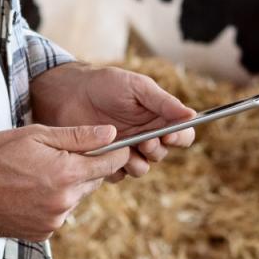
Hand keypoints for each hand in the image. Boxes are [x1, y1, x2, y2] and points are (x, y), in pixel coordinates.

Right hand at [0, 124, 128, 240]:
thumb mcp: (36, 135)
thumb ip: (79, 136)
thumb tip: (112, 133)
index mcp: (67, 174)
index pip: (110, 164)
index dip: (114, 152)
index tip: (113, 145)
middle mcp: (64, 202)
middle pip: (92, 182)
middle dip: (83, 169)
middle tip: (56, 157)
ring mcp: (52, 221)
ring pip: (74, 199)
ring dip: (65, 187)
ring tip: (35, 175)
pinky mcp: (40, 234)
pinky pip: (57, 215)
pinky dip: (50, 204)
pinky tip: (27, 193)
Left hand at [30, 63, 196, 179]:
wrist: (67, 93)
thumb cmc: (104, 84)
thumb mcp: (137, 87)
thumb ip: (163, 102)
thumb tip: (191, 115)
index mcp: (158, 117)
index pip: (183, 134)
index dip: (181, 137)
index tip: (169, 135)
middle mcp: (145, 135)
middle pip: (164, 153)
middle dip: (156, 150)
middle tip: (144, 141)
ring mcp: (126, 149)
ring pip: (142, 168)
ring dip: (137, 163)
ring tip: (125, 151)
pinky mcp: (106, 161)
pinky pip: (117, 174)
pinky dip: (114, 168)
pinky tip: (103, 155)